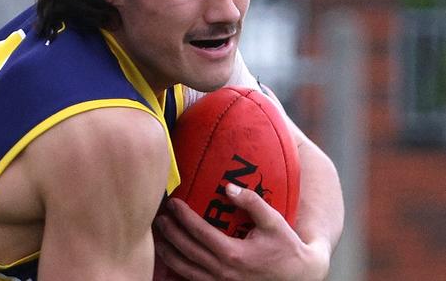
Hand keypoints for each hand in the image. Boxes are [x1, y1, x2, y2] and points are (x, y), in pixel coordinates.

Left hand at [153, 184, 330, 280]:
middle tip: (158, 216)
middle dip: (169, 232)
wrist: (299, 277)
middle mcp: (223, 272)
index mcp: (234, 254)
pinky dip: (177, 271)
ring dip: (168, 252)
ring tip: (158, 236)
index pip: (199, 232)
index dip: (183, 216)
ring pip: (184, 269)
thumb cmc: (286, 247)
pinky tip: (169, 259)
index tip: (173, 202)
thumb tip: (228, 187)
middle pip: (186, 251)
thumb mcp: (273, 221)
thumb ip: (251, 202)